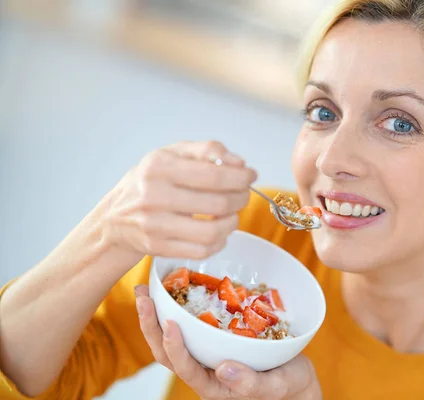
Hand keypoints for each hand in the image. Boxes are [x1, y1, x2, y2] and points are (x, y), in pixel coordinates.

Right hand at [99, 141, 256, 263]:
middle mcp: (154, 196)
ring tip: (232, 214)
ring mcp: (155, 226)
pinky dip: (219, 241)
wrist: (114, 218)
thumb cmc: (148, 181)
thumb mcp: (171, 154)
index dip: (240, 177)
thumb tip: (238, 163)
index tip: (250, 176)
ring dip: (233, 222)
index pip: (213, 175)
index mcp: (159, 167)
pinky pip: (202, 250)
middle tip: (243, 194)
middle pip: (217, 203)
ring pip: (212, 231)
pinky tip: (218, 231)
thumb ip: (206, 150)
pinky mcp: (158, 248)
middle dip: (240, 198)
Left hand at [134, 285, 321, 398]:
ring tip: (145, 289)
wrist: (295, 377)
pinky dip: (177, 306)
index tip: (169, 324)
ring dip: (156, 314)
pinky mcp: (215, 337)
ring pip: (174, 337)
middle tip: (142, 297)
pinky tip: (173, 286)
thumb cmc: (287, 386)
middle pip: (167, 352)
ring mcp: (207, 352)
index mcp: (213, 385)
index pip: (185, 367)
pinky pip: (191, 324)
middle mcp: (204, 369)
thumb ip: (251, 383)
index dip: (174, 348)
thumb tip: (224, 369)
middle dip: (151, 325)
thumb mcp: (276, 386)